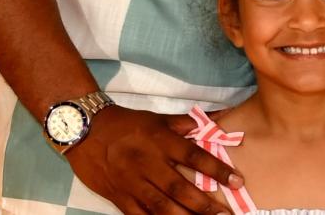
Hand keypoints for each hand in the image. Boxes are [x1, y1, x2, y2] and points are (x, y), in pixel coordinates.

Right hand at [64, 105, 241, 214]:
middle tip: (226, 214)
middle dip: (204, 204)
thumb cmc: (127, 124)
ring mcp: (132, 183)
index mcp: (161, 141)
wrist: (86, 131)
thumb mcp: (158, 118)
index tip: (238, 181)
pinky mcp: (119, 198)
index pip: (194, 156)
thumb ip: (186, 124)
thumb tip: (217, 120)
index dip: (217, 170)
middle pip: (179, 188)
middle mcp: (148, 163)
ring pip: (161, 207)